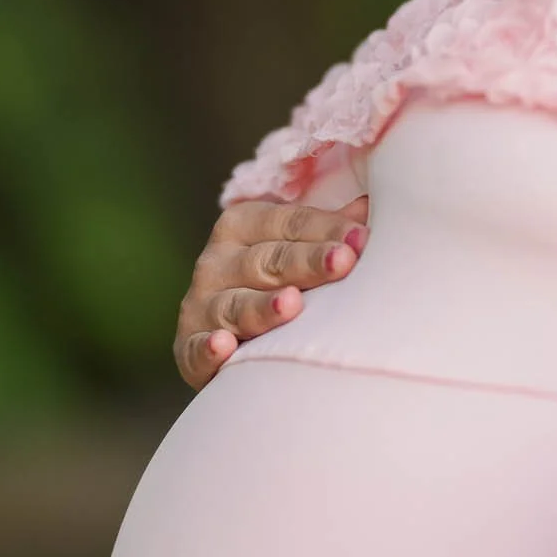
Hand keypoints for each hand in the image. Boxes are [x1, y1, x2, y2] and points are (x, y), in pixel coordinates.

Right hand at [174, 195, 369, 390]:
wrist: (229, 338)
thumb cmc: (276, 282)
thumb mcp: (297, 248)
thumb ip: (328, 231)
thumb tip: (368, 207)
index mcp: (242, 225)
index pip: (288, 222)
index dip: (325, 228)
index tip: (361, 239)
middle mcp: (216, 261)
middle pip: (267, 261)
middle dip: (306, 262)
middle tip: (342, 263)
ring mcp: (200, 304)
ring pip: (235, 305)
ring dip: (262, 306)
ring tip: (292, 304)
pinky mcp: (187, 347)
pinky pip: (196, 349)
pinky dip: (208, 349)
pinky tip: (224, 346)